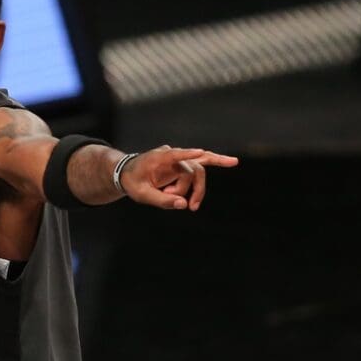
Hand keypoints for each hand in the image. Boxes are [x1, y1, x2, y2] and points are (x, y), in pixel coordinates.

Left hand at [120, 145, 238, 210]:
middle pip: (190, 171)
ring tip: (189, 206)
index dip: (188, 154)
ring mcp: (179, 158)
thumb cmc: (133, 182)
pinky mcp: (183, 164)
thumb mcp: (142, 195)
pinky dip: (215, 161)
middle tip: (187, 207)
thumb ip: (161, 200)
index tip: (200, 153)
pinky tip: (232, 162)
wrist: (128, 173)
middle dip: (188, 190)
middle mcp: (171, 154)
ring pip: (197, 172)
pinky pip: (202, 163)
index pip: (175, 155)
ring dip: (194, 190)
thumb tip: (183, 205)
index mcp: (158, 158)